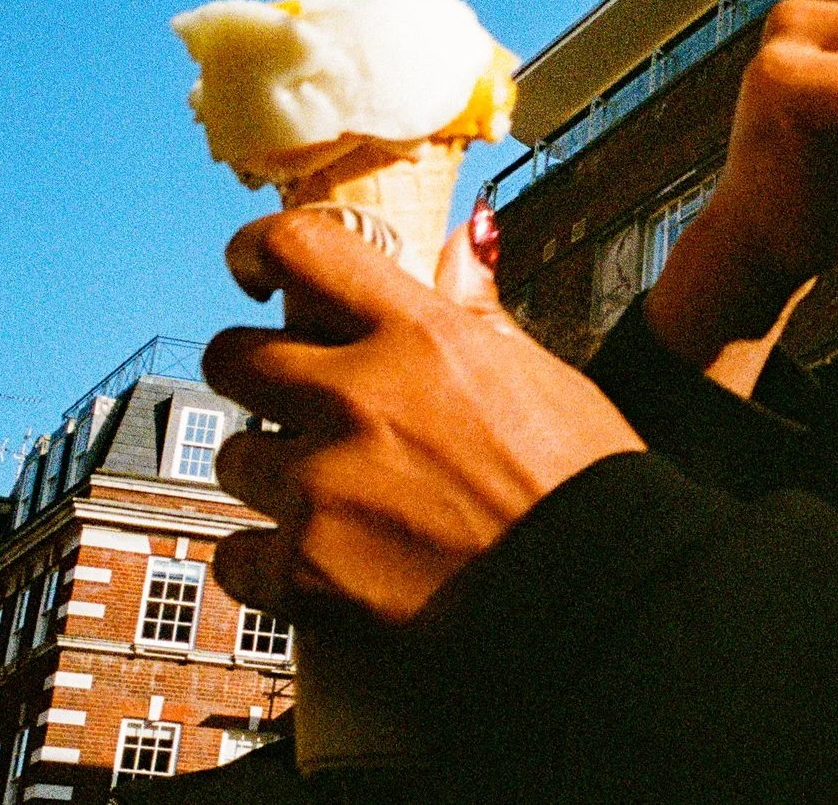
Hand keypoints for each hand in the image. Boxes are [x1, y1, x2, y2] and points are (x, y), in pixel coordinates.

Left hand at [202, 208, 643, 626]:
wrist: (603, 597)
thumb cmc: (584, 482)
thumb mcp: (539, 373)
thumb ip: (477, 309)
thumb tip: (461, 241)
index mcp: (422, 335)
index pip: (300, 249)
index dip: (259, 250)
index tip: (253, 269)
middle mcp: (361, 397)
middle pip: (235, 355)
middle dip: (256, 373)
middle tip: (293, 401)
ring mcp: (326, 485)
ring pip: (234, 456)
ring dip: (271, 475)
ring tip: (336, 498)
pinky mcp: (307, 572)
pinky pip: (234, 554)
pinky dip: (266, 563)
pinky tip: (317, 564)